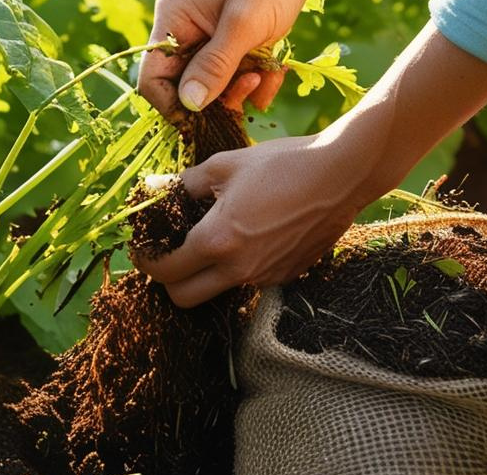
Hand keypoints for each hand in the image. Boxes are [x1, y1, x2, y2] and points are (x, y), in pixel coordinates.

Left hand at [133, 134, 373, 307]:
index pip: (165, 270)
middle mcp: (238, 269)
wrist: (342, 174)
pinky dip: (236, 268)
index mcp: (216, 240)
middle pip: (183, 299)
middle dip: (169, 281)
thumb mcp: (224, 165)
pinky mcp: (286, 276)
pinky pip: (249, 282)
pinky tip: (247, 237)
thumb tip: (156, 190)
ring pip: (217, 291)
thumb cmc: (282, 163)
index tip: (144, 247)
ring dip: (204, 275)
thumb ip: (183, 184)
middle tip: (170, 254)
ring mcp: (265, 277)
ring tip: (210, 241)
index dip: (146, 260)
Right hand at [139, 0, 302, 118]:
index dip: (173, 104)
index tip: (202, 118)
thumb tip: (190, 104)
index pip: (154, 78)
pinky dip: (259, 85)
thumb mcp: (243, 21)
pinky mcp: (241, 48)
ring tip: (264, 77)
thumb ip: (216, 63)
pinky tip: (275, 73)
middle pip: (187, 89)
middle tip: (247, 89)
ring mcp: (216, 44)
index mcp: (175, 25)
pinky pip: (241, 80)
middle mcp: (190, 38)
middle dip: (217, 100)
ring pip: (218, 89)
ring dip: (242, 93)